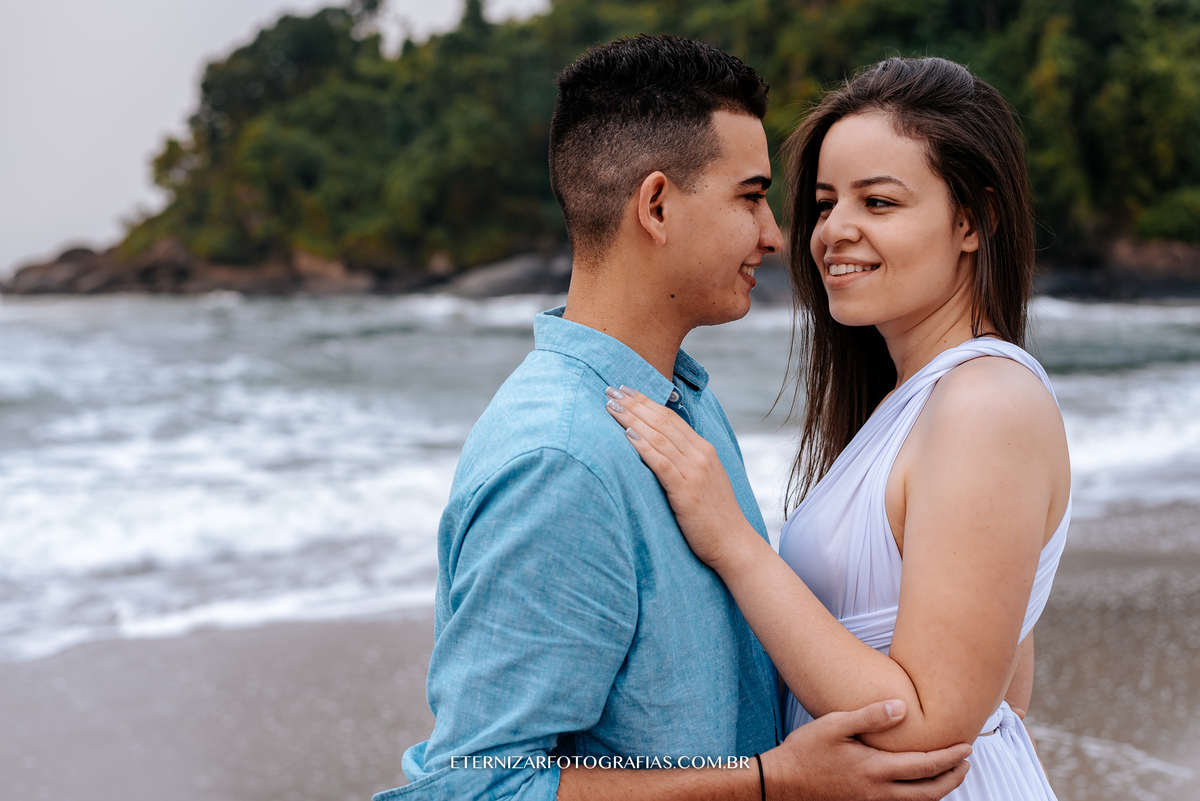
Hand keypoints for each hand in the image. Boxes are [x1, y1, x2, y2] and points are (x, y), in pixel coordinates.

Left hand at [604, 385, 757, 569]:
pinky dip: (643, 446)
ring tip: (612, 406)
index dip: (646, 401)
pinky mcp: (686, 491)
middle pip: (662, 421)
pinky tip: (627, 435)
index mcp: (704, 449)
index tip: (625, 389)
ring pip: (659, 437)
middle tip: (611, 389)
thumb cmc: (714, 516)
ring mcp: (695, 471)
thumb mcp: (704, 480)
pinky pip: (661, 463)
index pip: (671, 417)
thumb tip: (660, 448)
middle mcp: (701, 455)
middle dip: (635, 403)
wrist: (734, 544)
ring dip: (633, 419)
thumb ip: (686, 461)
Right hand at [765, 700, 970, 800]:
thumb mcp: (834, 725)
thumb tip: (903, 707)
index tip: (966, 747)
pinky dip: (916, 797)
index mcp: (875, 770)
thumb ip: (870, 716)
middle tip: (965, 763)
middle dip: (952, 778)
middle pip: (929, 792)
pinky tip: (914, 786)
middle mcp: (878, 792)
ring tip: (947, 774)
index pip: (924, 766)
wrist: (781, 783)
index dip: (949, 757)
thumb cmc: (805, 751)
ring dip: (937, 790)